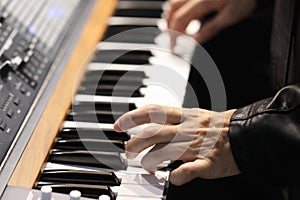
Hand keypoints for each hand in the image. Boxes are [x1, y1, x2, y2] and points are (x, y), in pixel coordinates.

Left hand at [114, 104, 240, 185]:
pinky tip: (172, 178)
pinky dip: (179, 175)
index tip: (119, 124)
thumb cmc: (219, 126)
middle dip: (135, 142)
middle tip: (128, 151)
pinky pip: (191, 169)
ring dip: (151, 160)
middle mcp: (187, 129)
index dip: (133, 117)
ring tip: (145, 166)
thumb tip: (152, 131)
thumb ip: (174, 122)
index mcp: (184, 116)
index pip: (153, 112)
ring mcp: (197, 145)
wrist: (246, 132)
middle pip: (154, 133)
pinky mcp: (208, 161)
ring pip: (167, 151)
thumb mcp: (194, 116)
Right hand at [167, 0, 256, 48]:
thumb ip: (210, 29)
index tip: (174, 48)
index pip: (179, 20)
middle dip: (170, 28)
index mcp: (200, 2)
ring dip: (171, 17)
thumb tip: (194, 42)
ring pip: (174, 3)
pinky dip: (177, 9)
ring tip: (175, 31)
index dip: (174, 36)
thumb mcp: (229, 17)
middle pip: (172, 11)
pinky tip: (183, 16)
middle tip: (172, 42)